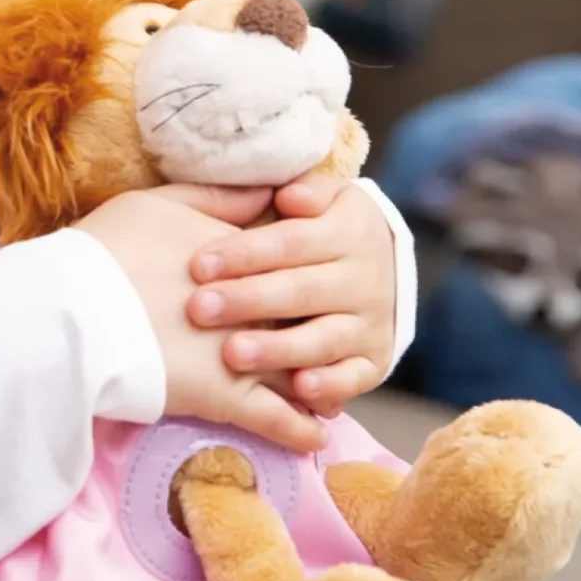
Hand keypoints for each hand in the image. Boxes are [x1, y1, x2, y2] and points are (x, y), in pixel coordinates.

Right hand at [76, 183, 327, 454]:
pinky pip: (278, 421)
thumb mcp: (159, 204)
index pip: (287, 263)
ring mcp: (245, 353)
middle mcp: (254, 304)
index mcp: (241, 256)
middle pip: (301, 319)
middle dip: (318, 332)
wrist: (75, 308)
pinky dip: (300, 430)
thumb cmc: (107, 251)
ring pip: (300, 372)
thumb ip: (216, 198)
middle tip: (334, 343)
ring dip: (319, 385)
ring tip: (332, 398)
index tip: (312, 284)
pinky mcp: (228, 397)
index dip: (298, 277)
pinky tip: (315, 437)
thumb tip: (267, 190)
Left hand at [185, 172, 397, 414]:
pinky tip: (299, 389)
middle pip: (300, 291)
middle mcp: (364, 280)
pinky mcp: (374, 361)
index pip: (291, 243)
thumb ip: (304, 192)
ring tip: (233, 354)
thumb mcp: (324, 197)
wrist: (382, 267)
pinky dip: (330, 386)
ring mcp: (370, 323)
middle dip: (248, 301)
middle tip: (199, 309)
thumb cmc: (325, 227)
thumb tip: (290, 196)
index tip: (198, 264)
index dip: (244, 253)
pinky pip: (354, 377)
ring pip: (323, 339)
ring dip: (278, 349)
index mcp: (348, 233)